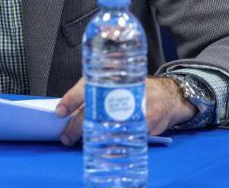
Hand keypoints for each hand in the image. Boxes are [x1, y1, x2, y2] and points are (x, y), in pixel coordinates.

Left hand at [56, 76, 196, 144]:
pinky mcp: (147, 119)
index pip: (85, 87)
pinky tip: (106, 149)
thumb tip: (70, 111)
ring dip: (94, 137)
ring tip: (84, 144)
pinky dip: (115, 144)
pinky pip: (127, 135)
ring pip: (108, 124)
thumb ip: (96, 95)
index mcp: (109, 79)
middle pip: (94, 109)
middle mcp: (121, 90)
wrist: (168, 95)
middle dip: (77, 126)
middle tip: (67, 137)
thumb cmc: (135, 89)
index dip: (70, 99)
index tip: (60, 112)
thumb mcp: (115, 85)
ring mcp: (134, 105)